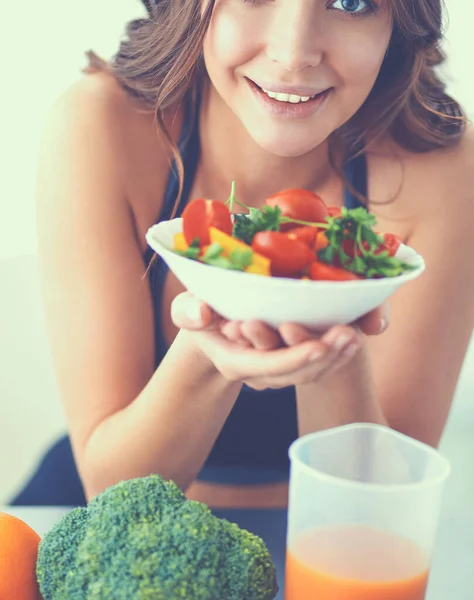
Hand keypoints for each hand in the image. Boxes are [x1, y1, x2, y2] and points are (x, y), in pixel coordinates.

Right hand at [171, 293, 388, 389]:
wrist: (211, 327)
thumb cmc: (199, 314)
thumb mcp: (186, 310)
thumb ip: (188, 312)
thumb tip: (201, 313)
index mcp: (236, 361)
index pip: (269, 365)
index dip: (294, 358)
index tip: (319, 345)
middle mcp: (260, 372)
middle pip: (298, 373)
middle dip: (325, 357)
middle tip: (349, 335)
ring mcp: (278, 370)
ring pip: (312, 372)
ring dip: (337, 356)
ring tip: (357, 335)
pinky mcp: (291, 361)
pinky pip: (318, 364)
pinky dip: (338, 353)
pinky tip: (356, 336)